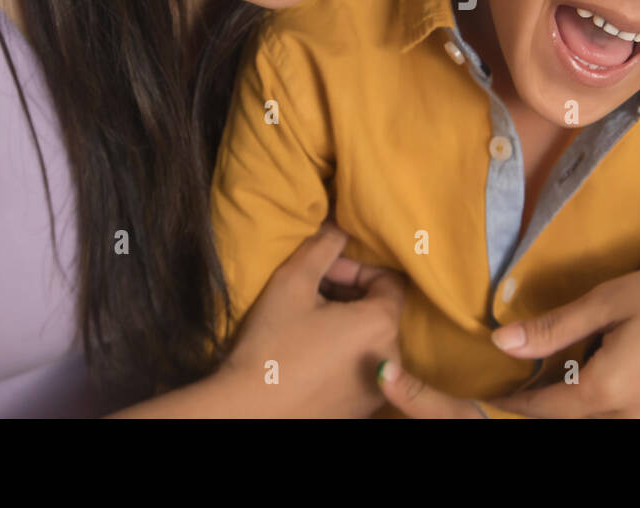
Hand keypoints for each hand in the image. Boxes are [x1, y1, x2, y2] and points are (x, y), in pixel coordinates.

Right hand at [217, 224, 405, 416]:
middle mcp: (391, 357)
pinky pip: (360, 369)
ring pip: (369, 339)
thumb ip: (323, 246)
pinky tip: (308, 354)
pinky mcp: (361, 409)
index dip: (355, 268)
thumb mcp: (293, 281)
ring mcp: (378, 388)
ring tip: (306, 323)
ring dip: (344, 324)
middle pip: (379, 310)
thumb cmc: (270, 345)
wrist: (248, 412)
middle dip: (347, 294)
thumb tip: (338, 226)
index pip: (388, 279)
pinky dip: (341, 354)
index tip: (323, 274)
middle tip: (310, 293)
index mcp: (380, 324)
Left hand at [486, 258, 639, 416]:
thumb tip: (502, 344)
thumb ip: (553, 328)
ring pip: (606, 423)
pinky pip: (639, 421)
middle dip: (548, 402)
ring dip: (586, 404)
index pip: (542, 407)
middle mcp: (635, 420)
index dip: (514, 399)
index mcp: (608, 390)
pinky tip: (621, 375)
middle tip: (532, 378)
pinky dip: (620, 406)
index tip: (495, 391)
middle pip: (573, 419)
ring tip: (577, 370)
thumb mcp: (608, 300)